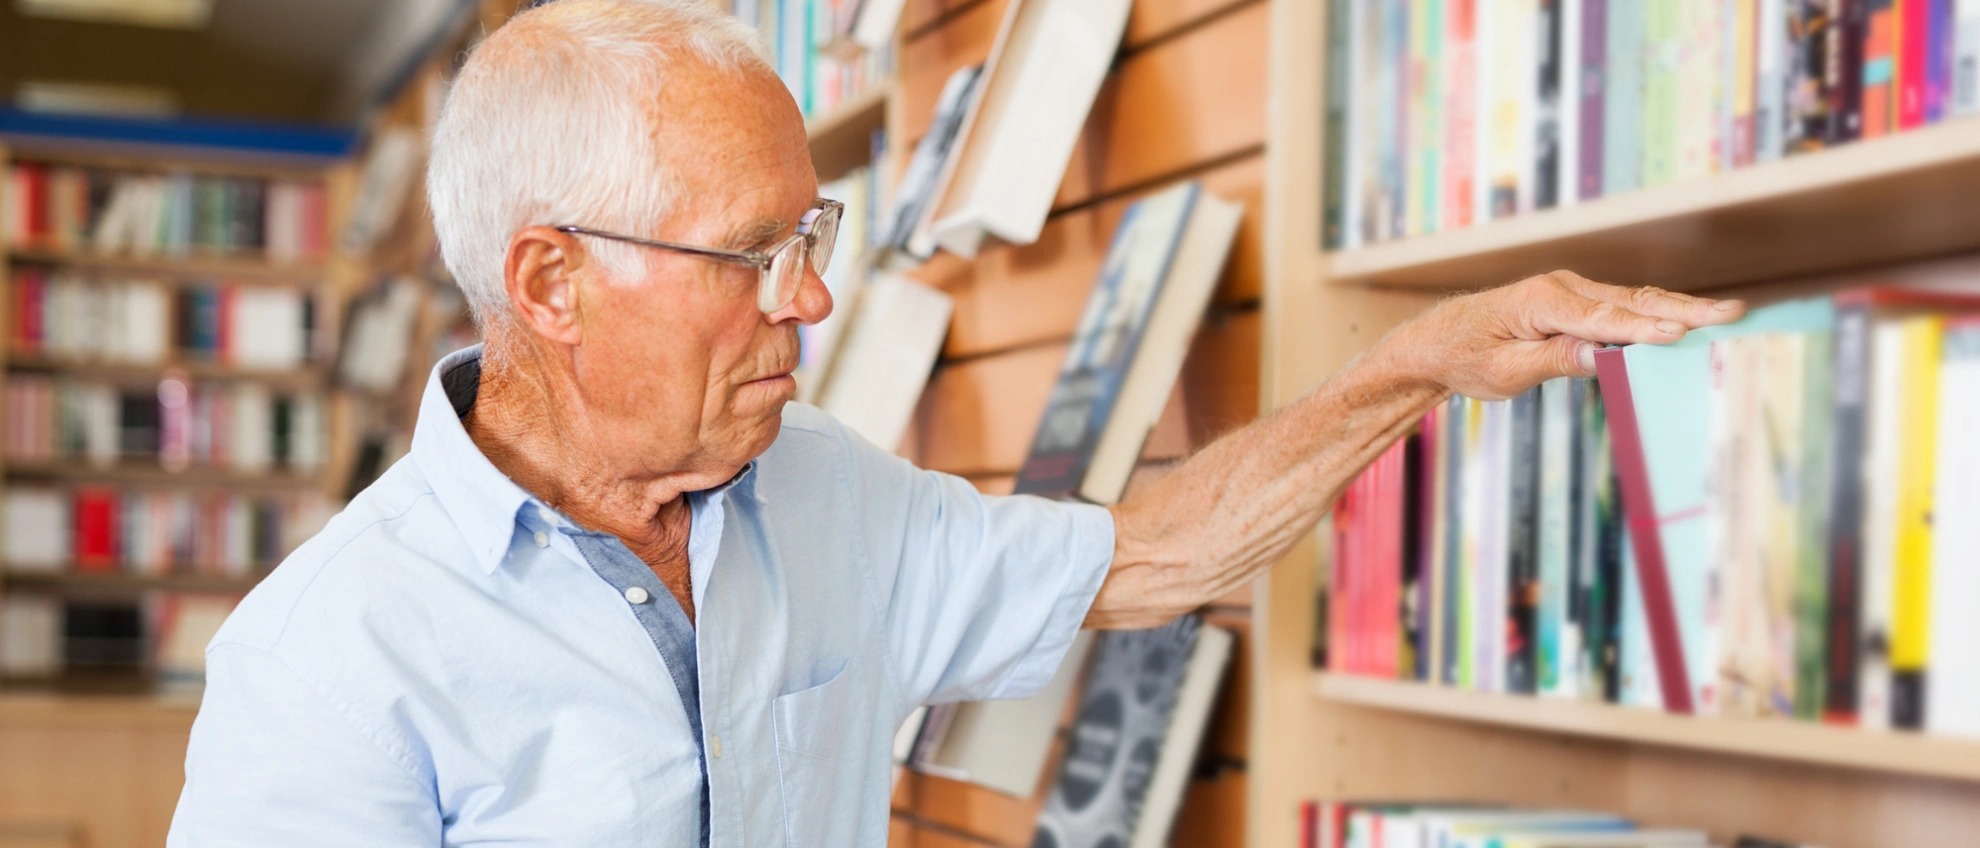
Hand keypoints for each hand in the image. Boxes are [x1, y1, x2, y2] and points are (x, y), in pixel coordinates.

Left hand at [1380, 270, 1746, 400]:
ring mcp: (1570, 291)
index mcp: (1541, 302)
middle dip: (1683, 310)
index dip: (1644, 329)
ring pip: (1632, 301)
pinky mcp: (1574, 302)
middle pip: (1630, 302)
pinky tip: (1688, 320)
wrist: (1439, 341)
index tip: (1682, 335)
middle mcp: (1560, 287)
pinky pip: (1621, 307)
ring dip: (1679, 308)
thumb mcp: (1505, 371)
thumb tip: (1604, 355)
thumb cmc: (1467, 358)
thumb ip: (1555, 360)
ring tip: (1725, 314)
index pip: (1603, 318)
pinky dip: (1656, 312)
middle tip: (1733, 313)